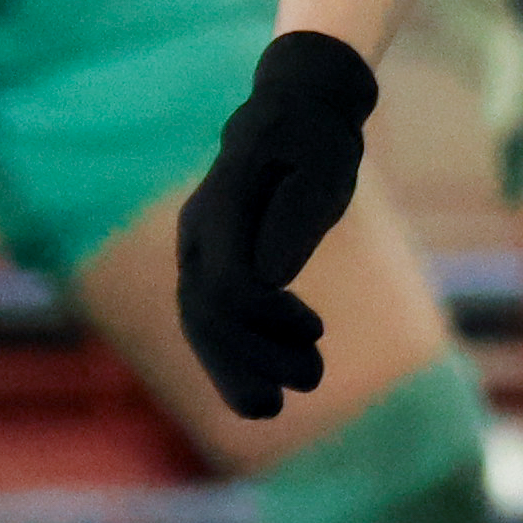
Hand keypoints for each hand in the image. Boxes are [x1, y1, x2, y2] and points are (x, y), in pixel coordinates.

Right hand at [175, 30, 379, 421]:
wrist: (297, 113)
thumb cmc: (317, 138)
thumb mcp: (324, 164)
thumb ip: (299, 213)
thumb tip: (272, 274)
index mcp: (221, 206)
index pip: (226, 282)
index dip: (265, 318)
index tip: (316, 331)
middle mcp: (198, 233)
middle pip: (206, 313)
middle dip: (252, 358)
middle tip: (312, 381)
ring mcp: (199, 251)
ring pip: (200, 325)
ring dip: (234, 371)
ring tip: (272, 409)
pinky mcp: (212, 267)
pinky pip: (209, 323)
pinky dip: (229, 361)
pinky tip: (258, 394)